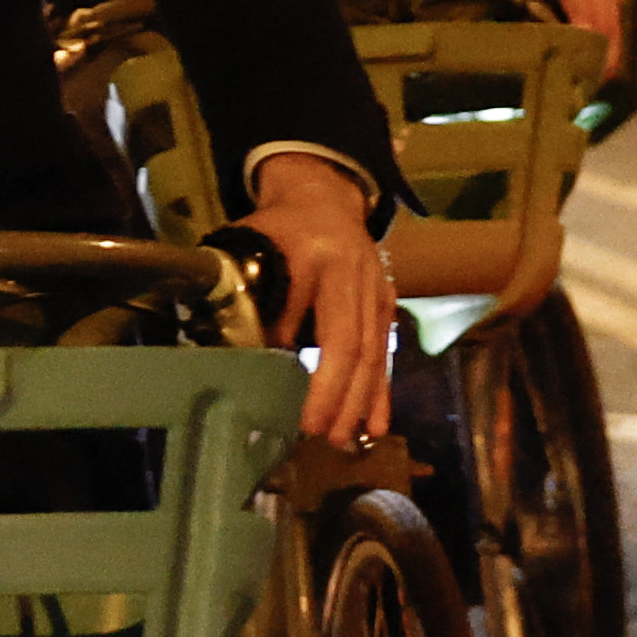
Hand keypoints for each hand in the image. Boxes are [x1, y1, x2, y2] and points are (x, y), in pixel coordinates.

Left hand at [239, 156, 395, 447]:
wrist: (322, 197)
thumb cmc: (277, 230)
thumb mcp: (253, 253)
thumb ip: (253, 303)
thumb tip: (250, 365)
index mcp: (319, 259)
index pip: (323, 328)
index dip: (315, 376)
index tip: (297, 413)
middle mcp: (356, 275)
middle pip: (354, 346)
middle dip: (340, 397)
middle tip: (323, 435)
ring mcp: (377, 290)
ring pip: (374, 353)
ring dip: (360, 401)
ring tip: (346, 439)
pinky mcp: (386, 303)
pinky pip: (385, 352)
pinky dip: (380, 391)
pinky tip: (377, 424)